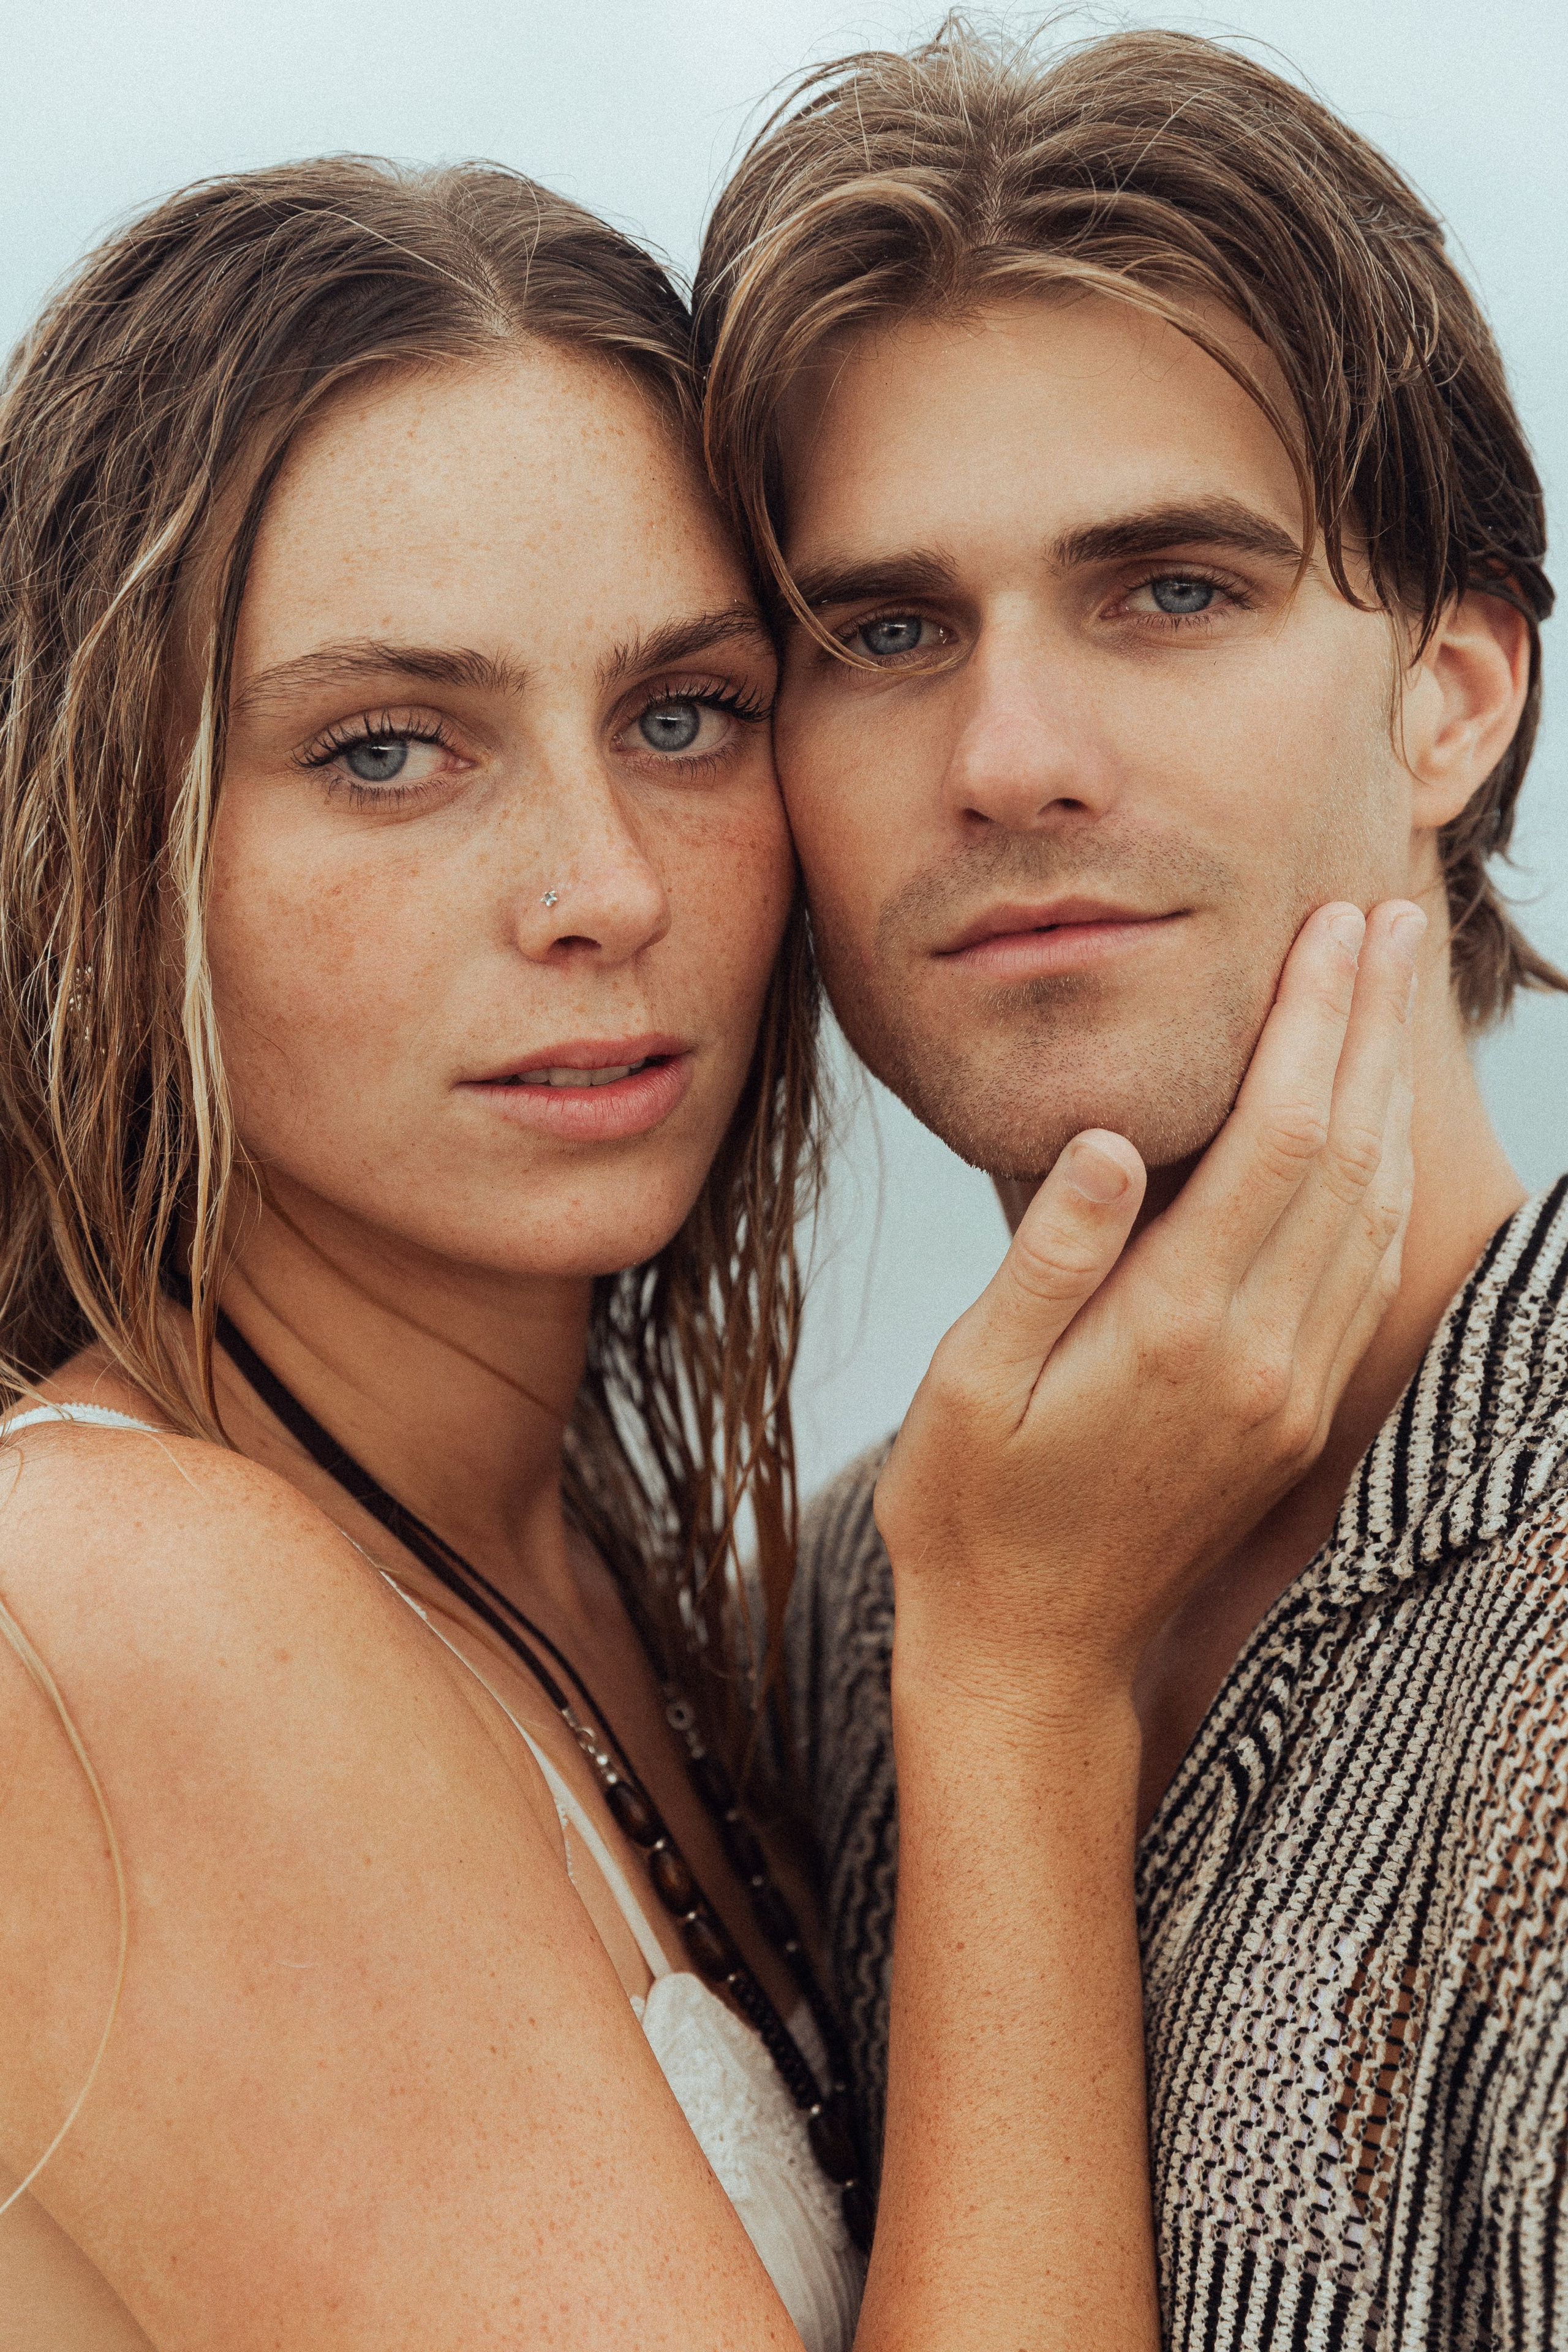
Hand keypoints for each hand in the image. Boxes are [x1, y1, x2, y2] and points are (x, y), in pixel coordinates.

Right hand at [874, 897, 1421, 1711]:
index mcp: (1177, 1334)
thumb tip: (1106, 1140)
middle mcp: (1261, 1359)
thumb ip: (1043, 1260)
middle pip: (1347, 1157)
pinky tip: (1370, 1129)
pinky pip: (1365, 1275)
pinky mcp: (1295, 1416)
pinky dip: (1380, 1181)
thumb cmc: (970, 1515)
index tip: (1330, 928)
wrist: (1033, 1657)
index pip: (1278, 1139)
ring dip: (1387, 1094)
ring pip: (1374, 1212)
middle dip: (1369, 1028)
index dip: (1312, 1023)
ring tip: (1387, 995)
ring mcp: (1291, 1392)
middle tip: (1384, 918)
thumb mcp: (966, 1385)